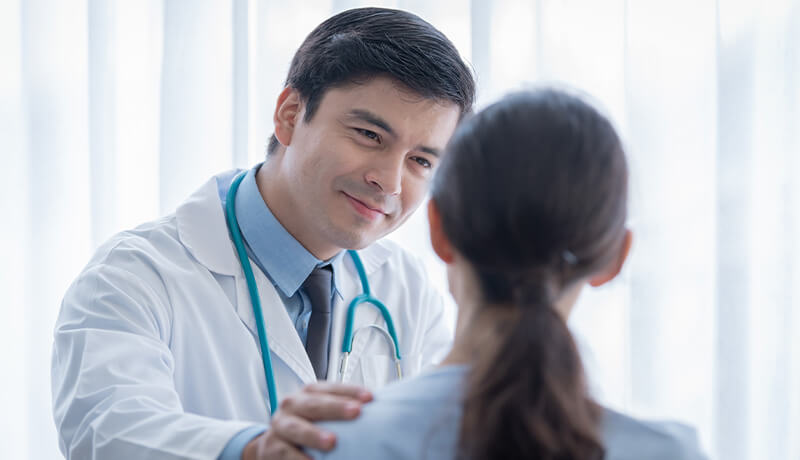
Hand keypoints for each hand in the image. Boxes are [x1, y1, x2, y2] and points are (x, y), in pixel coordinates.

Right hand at [242, 382, 372, 459]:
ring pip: (296, 428)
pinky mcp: (271, 448)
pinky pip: (285, 454)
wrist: (274, 444)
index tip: (370, 397)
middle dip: (335, 407)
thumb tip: (380, 410)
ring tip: (332, 442)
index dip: (350, 391)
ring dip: (314, 435)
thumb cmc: (307, 425)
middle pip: (314, 404)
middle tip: (356, 412)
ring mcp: (280, 426)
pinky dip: (298, 458)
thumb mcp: (321, 412)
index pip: (330, 388)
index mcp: (308, 393)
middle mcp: (292, 405)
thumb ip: (343, 408)